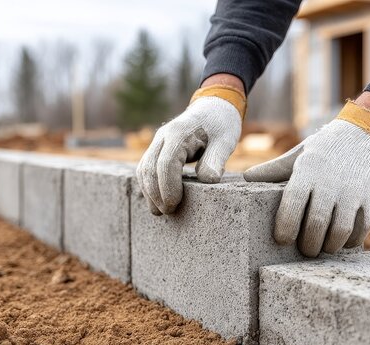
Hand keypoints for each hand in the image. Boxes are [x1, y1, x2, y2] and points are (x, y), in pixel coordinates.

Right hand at [137, 84, 244, 214]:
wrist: (214, 106)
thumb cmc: (221, 124)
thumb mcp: (225, 140)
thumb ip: (216, 160)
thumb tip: (208, 180)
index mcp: (179, 133)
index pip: (165, 164)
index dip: (167, 187)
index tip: (174, 205)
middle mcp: (163, 136)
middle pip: (149, 168)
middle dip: (155, 194)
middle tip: (168, 212)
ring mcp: (157, 142)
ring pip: (143, 169)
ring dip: (149, 192)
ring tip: (160, 211)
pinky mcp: (158, 149)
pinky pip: (146, 168)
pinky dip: (149, 185)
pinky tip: (158, 199)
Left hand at [243, 101, 369, 256]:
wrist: (365, 134)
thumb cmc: (324, 149)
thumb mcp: (299, 155)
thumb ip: (274, 169)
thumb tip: (246, 177)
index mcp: (307, 172)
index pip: (292, 204)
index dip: (286, 226)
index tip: (282, 239)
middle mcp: (329, 182)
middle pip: (316, 224)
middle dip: (308, 244)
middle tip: (305, 250)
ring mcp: (352, 190)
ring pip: (340, 231)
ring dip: (330, 246)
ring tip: (323, 248)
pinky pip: (361, 227)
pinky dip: (351, 241)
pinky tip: (343, 242)